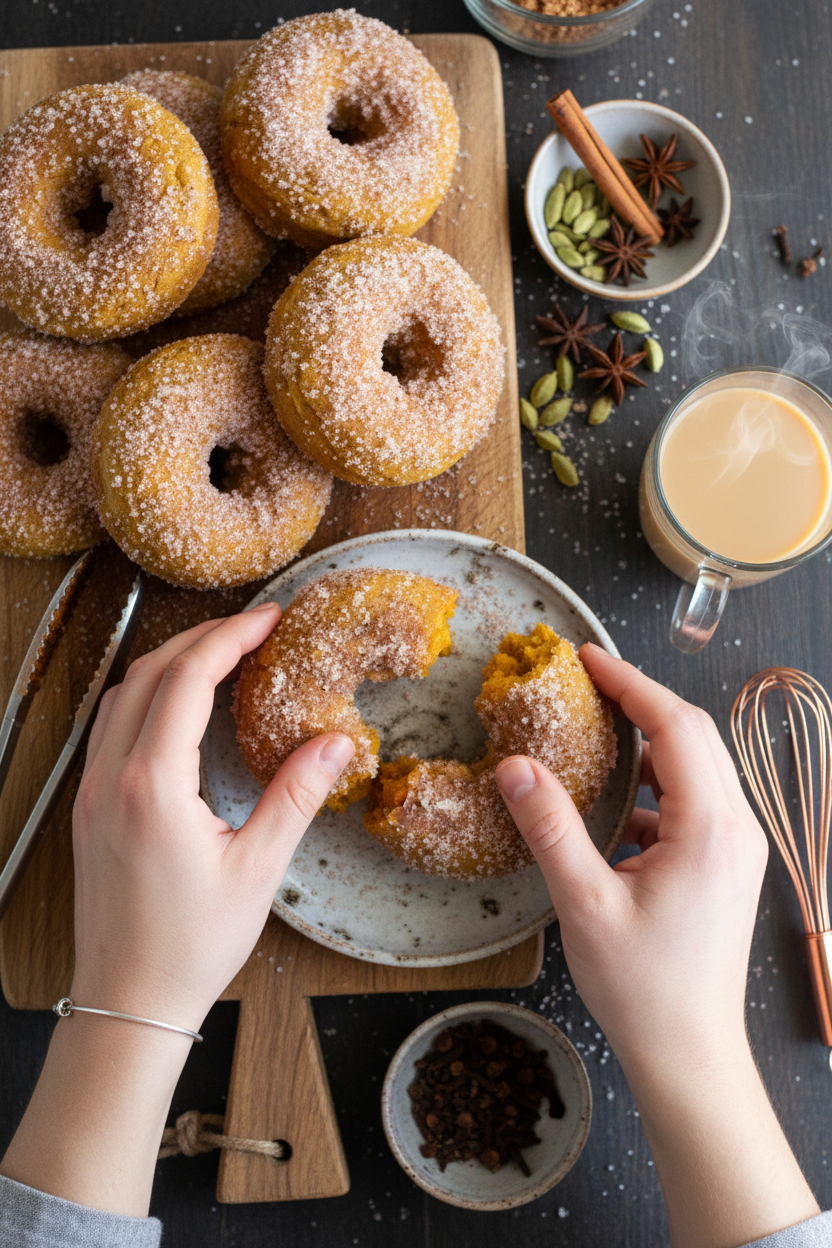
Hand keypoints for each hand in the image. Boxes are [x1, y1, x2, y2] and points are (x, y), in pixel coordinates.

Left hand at [71, 603, 354, 1031]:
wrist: (128, 1001)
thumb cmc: (190, 946)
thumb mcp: (257, 868)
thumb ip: (296, 795)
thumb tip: (338, 742)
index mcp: (152, 786)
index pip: (188, 679)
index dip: (231, 637)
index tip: (269, 617)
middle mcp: (111, 778)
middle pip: (149, 672)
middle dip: (203, 637)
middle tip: (253, 628)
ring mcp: (92, 792)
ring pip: (122, 694)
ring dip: (170, 662)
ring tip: (222, 655)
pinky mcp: (90, 808)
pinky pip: (112, 725)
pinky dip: (148, 695)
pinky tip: (181, 706)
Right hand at [495, 643, 767, 1072]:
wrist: (691, 1055)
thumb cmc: (644, 989)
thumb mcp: (585, 904)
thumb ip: (551, 829)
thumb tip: (515, 765)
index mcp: (710, 829)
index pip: (676, 726)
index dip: (630, 683)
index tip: (586, 657)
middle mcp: (735, 829)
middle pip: (694, 735)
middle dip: (641, 700)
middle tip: (587, 680)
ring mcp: (735, 848)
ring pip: (697, 766)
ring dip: (650, 740)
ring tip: (597, 726)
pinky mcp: (724, 866)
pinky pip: (693, 801)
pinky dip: (654, 783)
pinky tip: (614, 801)